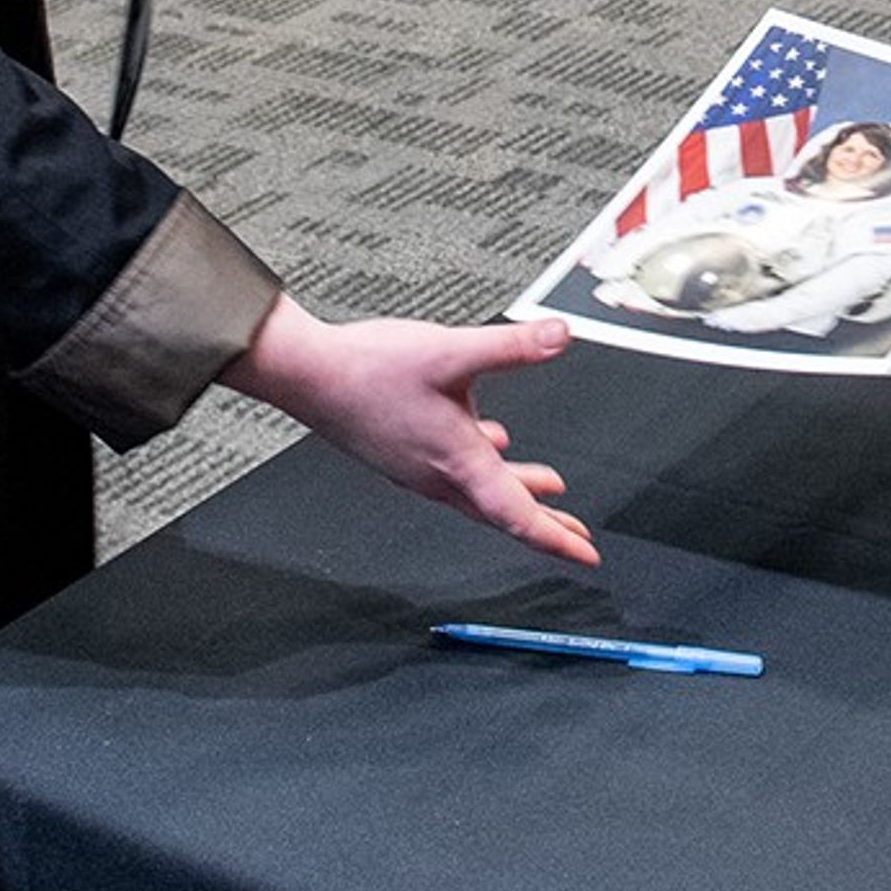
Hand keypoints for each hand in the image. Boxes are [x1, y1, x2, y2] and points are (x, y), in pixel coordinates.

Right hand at [222, 302, 597, 565]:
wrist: (305, 373)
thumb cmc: (365, 371)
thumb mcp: (451, 351)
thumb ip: (510, 346)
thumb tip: (560, 336)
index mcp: (457, 462)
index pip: (518, 516)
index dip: (556, 537)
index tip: (585, 554)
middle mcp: (438, 475)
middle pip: (503, 511)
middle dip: (546, 524)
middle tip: (576, 538)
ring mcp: (418, 466)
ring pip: (480, 491)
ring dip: (517, 493)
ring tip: (548, 489)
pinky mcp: (404, 452)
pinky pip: (455, 472)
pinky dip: (485, 465)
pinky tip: (490, 438)